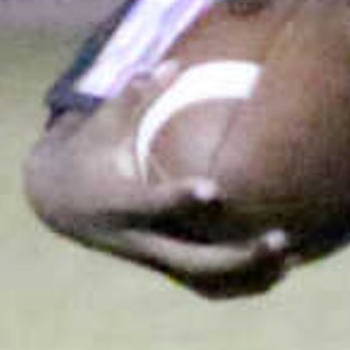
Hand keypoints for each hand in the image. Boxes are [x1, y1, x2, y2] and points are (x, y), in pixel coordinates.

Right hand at [28, 116, 295, 297]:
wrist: (59, 203)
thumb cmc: (90, 150)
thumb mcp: (102, 123)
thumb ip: (135, 96)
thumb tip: (172, 63)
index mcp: (118, 203)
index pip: (151, 206)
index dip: (180, 200)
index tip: (214, 191)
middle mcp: (136, 239)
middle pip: (190, 261)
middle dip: (237, 257)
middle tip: (280, 237)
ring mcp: (151, 258)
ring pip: (202, 281)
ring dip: (247, 276)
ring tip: (290, 258)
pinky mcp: (162, 266)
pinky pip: (205, 286)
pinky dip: (241, 284)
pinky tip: (278, 270)